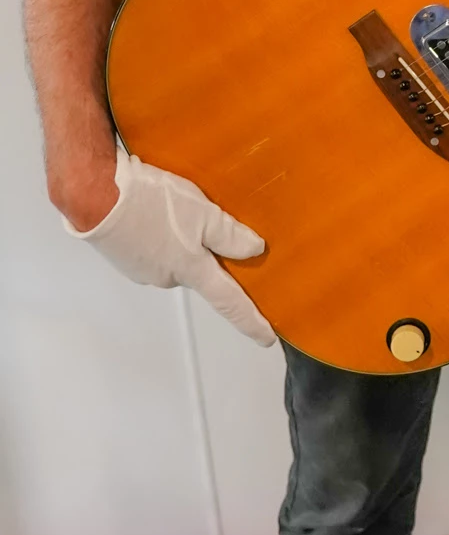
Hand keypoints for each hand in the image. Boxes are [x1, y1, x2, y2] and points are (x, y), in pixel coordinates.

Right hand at [68, 145, 275, 346]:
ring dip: (179, 236)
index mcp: (191, 270)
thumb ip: (229, 236)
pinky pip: (153, 246)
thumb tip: (254, 251)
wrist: (95, 196)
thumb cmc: (149, 204)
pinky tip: (155, 210)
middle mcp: (168, 276)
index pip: (229, 303)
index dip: (250, 321)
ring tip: (175, 205)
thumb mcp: (202, 213)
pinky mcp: (125, 256)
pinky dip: (159, 231)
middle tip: (206, 219)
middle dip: (206, 252)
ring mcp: (143, 269)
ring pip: (175, 255)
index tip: (267, 338)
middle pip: (200, 271)